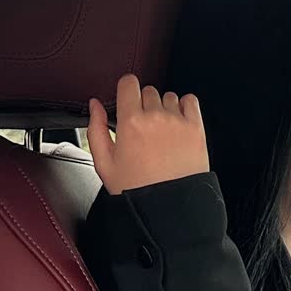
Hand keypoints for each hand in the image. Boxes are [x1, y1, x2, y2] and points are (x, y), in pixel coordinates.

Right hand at [87, 73, 209, 194]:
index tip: (126, 97)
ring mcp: (178, 121)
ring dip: (163, 107)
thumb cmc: (136, 189)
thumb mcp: (104, 163)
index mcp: (131, 123)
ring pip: (168, 96)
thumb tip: (94, 105)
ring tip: (160, 132)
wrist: (168, 207)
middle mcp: (156, 117)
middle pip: (148, 91)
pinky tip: (177, 124)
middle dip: (143, 104)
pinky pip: (190, 101)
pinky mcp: (196, 128)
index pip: (129, 83)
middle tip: (142, 127)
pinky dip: (184, 107)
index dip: (126, 88)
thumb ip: (96, 129)